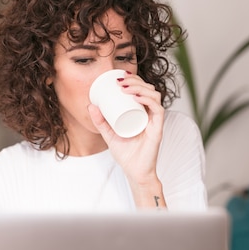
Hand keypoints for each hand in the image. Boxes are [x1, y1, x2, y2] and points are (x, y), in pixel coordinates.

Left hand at [87, 72, 164, 186]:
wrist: (134, 172)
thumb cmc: (126, 154)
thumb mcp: (109, 134)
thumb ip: (100, 122)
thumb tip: (91, 105)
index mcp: (142, 113)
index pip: (142, 90)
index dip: (133, 80)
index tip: (118, 77)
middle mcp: (151, 114)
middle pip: (148, 90)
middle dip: (135, 81)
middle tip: (119, 82)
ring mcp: (155, 121)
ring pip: (154, 96)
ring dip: (140, 88)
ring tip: (125, 88)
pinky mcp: (158, 129)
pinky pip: (158, 110)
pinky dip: (148, 101)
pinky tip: (137, 97)